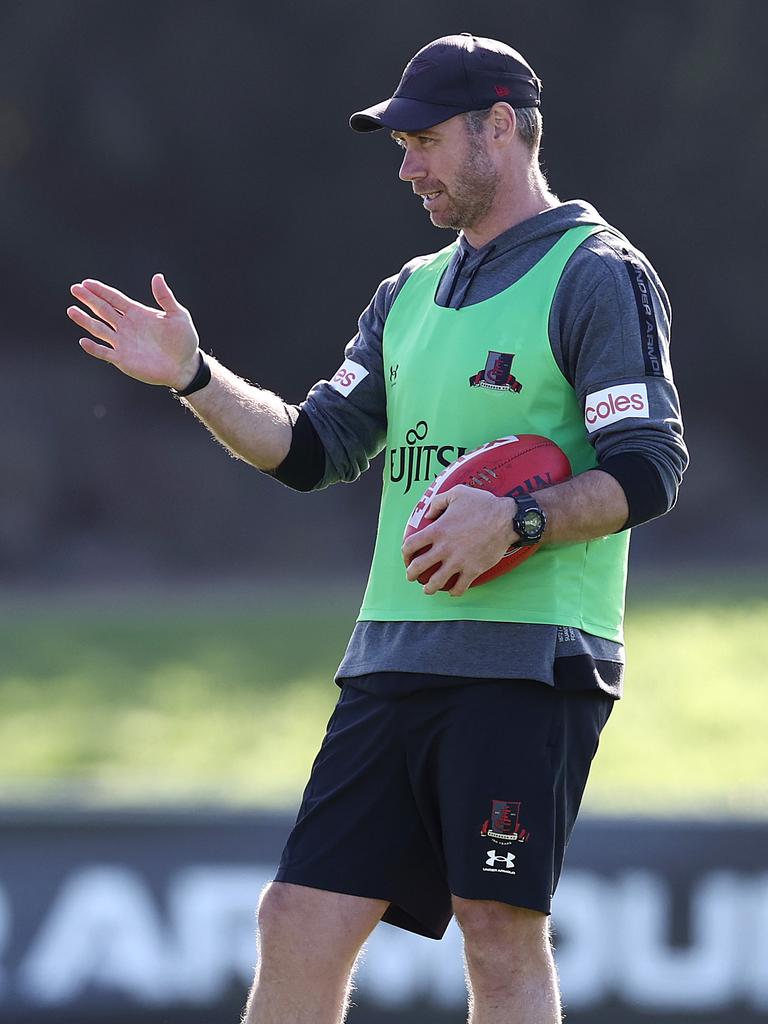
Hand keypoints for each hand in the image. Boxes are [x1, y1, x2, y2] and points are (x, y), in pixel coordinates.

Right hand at [67, 274, 200, 388]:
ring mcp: (123, 343)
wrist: (185, 366)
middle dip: (89, 299)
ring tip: (71, 310)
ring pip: (99, 329)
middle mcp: (126, 326)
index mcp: (137, 313)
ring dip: (85, 320)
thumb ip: (165, 298)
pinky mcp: (123, 359)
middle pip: (103, 310)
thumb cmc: (184, 340)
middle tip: (75, 289)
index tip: (87, 283)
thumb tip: (157, 276)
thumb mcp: (178, 316)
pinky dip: (94, 348)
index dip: (101, 291)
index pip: (114, 299)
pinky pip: (104, 353)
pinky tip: (83, 341)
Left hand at [401, 485, 518, 596]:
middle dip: (410, 574)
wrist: (507, 519)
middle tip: (411, 576)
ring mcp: (458, 561)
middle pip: (418, 567)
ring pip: (436, 582)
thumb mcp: (457, 493)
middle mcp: (444, 548)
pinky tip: (452, 590)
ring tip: (428, 589)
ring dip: (428, 588)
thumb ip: (437, 502)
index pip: (410, 545)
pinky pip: (459, 587)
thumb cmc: (482, 504)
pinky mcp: (473, 570)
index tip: (407, 556)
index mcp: (437, 530)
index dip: (405, 553)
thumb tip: (428, 515)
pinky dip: (453, 591)